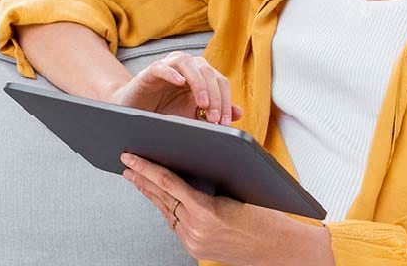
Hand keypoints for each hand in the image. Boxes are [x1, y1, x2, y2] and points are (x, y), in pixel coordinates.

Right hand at [108, 51, 241, 124]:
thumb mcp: (192, 116)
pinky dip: (172, 73)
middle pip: (209, 73)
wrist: (135, 112)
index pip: (221, 82)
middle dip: (215, 96)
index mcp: (202, 76)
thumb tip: (239, 113)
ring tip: (202, 104)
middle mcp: (189, 67)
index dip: (226, 102)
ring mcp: (169, 66)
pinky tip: (179, 83)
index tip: (225, 123)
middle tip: (214, 119)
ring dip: (199, 84)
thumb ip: (213, 113)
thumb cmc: (164, 112)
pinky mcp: (151, 70)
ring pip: (190, 64)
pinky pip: (163, 66)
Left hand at [121, 152, 328, 264]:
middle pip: (161, 197)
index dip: (147, 168)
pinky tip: (158, 198)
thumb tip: (189, 165)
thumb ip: (210, 182)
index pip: (168, 183)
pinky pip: (175, 224)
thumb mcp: (238, 190)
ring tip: (135, 178)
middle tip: (126, 163)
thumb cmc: (266, 217)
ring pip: (165, 211)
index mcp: (206, 212)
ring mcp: (194, 242)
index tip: (132, 157)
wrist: (279, 248)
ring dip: (150, 193)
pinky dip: (165, 208)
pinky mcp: (196, 248)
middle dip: (141, 178)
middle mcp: (196, 229)